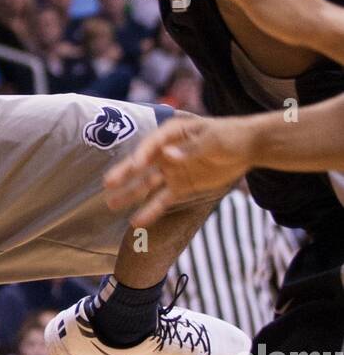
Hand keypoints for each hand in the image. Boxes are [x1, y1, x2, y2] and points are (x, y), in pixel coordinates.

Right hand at [104, 116, 252, 224]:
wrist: (247, 148)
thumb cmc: (229, 136)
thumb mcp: (213, 140)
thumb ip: (191, 149)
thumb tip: (168, 155)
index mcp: (172, 132)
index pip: (153, 143)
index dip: (143, 153)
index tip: (135, 164)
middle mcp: (166, 151)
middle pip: (143, 164)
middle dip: (125, 173)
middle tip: (107, 184)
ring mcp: (172, 171)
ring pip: (147, 184)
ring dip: (130, 193)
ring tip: (110, 204)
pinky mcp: (180, 187)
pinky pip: (162, 200)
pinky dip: (150, 210)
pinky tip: (136, 221)